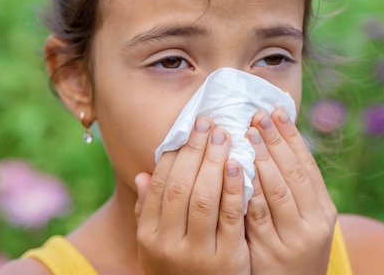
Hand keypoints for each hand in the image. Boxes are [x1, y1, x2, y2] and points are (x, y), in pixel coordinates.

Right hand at [134, 118, 249, 274]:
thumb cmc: (179, 270)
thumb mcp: (155, 248)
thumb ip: (148, 213)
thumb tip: (143, 175)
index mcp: (148, 237)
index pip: (160, 185)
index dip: (174, 154)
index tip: (188, 129)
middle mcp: (168, 244)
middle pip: (181, 186)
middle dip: (195, 150)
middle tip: (208, 123)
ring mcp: (197, 253)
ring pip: (204, 197)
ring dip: (214, 162)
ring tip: (224, 136)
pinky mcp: (227, 260)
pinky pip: (230, 217)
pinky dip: (234, 188)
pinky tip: (240, 165)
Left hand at [245, 108, 337, 274]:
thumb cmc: (292, 250)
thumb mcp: (303, 221)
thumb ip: (291, 189)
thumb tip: (271, 144)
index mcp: (324, 210)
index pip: (308, 165)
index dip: (292, 136)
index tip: (277, 111)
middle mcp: (314, 222)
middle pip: (294, 173)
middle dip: (276, 141)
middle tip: (259, 115)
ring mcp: (293, 239)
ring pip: (277, 191)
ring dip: (262, 159)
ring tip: (248, 134)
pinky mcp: (270, 253)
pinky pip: (256, 216)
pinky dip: (247, 190)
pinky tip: (237, 169)